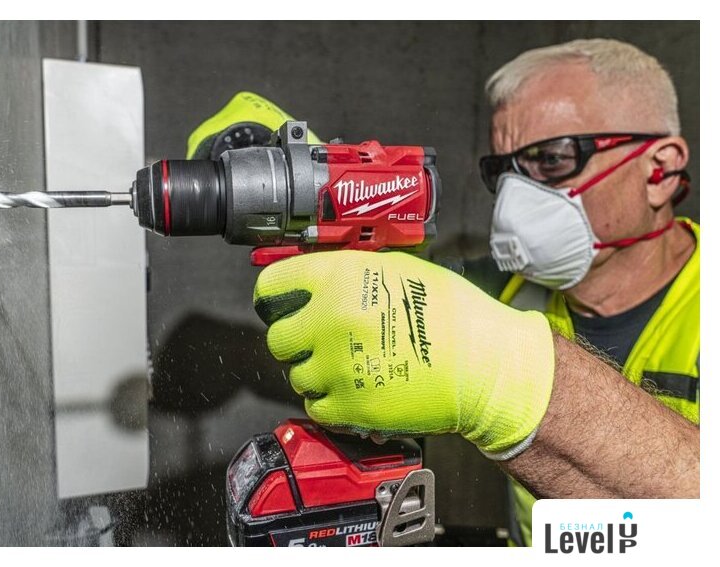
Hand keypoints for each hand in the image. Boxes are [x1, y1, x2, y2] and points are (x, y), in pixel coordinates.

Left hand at [253, 250, 554, 455]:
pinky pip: (314, 405)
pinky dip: (329, 400)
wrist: (484, 364)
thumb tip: (315, 279)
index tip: (277, 303)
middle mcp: (328, 319)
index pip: (273, 284)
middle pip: (278, 337)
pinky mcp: (347, 404)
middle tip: (319, 339)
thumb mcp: (397, 269)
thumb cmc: (452, 314)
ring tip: (349, 366)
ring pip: (296, 374)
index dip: (273, 295)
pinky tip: (355, 387)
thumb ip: (348, 272)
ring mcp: (334, 366)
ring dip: (316, 371)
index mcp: (339, 278)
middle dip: (296, 338)